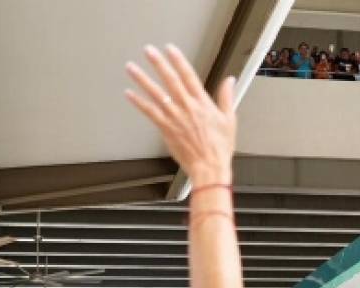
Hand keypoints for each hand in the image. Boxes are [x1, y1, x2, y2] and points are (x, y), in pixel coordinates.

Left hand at [125, 45, 236, 183]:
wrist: (209, 167)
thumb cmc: (220, 148)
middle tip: (148, 51)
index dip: (179, 61)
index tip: (170, 49)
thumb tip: (230, 81)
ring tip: (131, 68)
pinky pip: (150, 112)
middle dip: (158, 64)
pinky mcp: (166, 129)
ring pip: (156, 94)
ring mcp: (175, 118)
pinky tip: (130, 94)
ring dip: (143, 79)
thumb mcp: (229, 119)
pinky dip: (139, 102)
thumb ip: (227, 97)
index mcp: (203, 104)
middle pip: (171, 80)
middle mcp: (187, 108)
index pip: (189, 76)